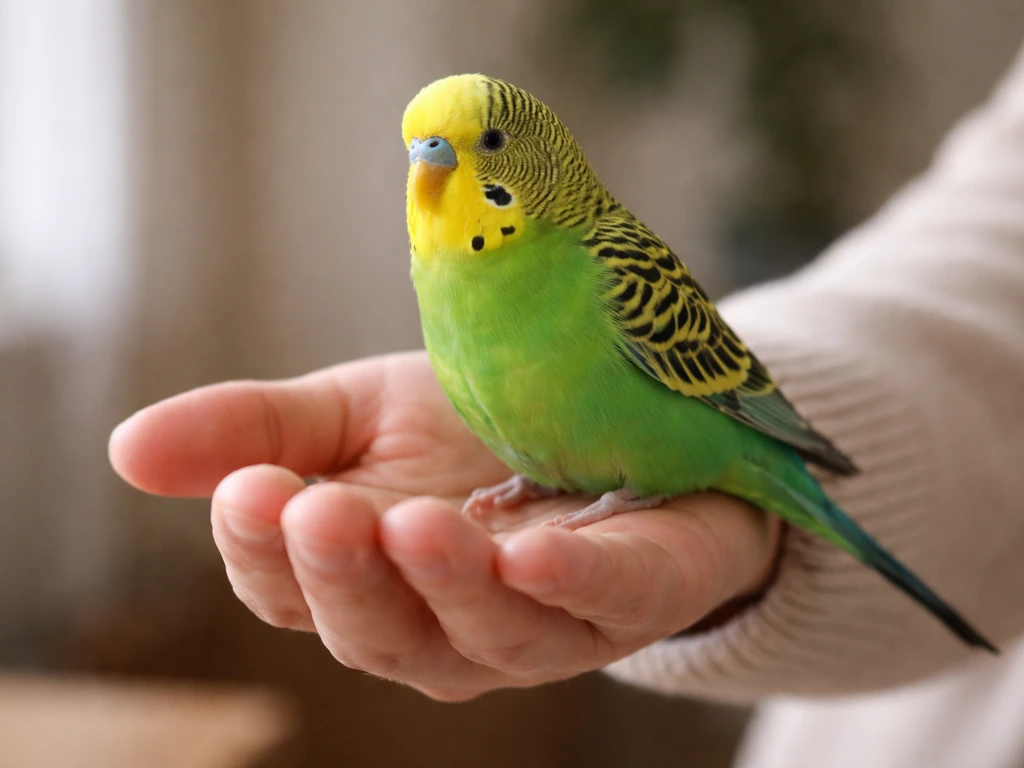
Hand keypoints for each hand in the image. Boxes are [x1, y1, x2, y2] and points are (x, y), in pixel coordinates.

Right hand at [109, 351, 778, 700]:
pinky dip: (569, 585)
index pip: (291, 586)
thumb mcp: (359, 415)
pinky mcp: (630, 591)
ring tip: (413, 523)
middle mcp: (442, 622)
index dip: (262, 547)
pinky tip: (534, 553)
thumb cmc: (471, 432)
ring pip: (483, 635)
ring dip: (445, 585)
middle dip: (342, 575)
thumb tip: (126, 448)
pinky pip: (601, 603)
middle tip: (314, 507)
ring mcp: (539, 622)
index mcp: (364, 579)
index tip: (248, 487)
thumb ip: (260, 429)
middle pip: (376, 630)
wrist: (608, 420)